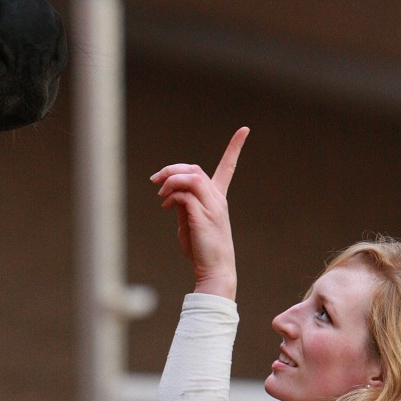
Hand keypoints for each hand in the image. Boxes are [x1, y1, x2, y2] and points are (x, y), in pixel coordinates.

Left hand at [150, 127, 248, 299]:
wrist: (215, 271)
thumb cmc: (201, 251)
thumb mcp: (190, 223)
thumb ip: (183, 205)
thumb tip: (170, 194)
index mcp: (218, 199)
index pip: (228, 167)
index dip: (235, 148)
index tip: (245, 130)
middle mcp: (218, 199)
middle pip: (195, 169)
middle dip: (172, 169)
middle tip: (155, 181)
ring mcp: (212, 206)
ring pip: (190, 176)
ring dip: (170, 180)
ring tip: (160, 195)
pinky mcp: (203, 215)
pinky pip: (184, 193)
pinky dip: (170, 196)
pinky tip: (165, 207)